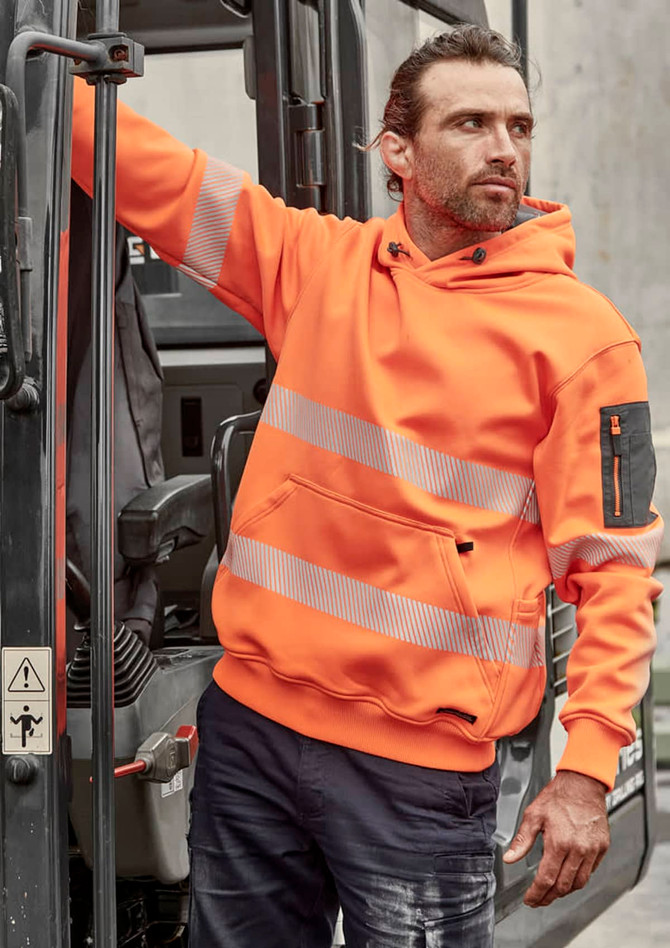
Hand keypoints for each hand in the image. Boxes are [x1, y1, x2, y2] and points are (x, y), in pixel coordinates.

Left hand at [502, 770, 609, 907]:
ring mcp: (592, 850)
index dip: (536, 893)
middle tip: (539, 899)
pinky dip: (579, 879)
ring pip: (579, 883)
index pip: (546, 879)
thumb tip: (509, 858)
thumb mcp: (533, 815)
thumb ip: (522, 840)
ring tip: (552, 892)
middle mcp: (578, 850)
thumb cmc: (558, 796)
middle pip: (563, 886)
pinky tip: (569, 877)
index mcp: (559, 843)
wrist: (583, 783)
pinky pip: (591, 872)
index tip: (530, 899)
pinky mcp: (602, 847)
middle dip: (549, 897)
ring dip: (564, 891)